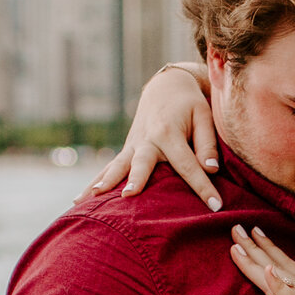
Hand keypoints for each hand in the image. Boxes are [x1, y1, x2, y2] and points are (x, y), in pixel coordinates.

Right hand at [79, 64, 219, 208]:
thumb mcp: (203, 117)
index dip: (202, 186)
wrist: (165, 88)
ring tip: (91, 198)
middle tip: (129, 195)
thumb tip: (211, 169)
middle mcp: (147, 140)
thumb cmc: (189, 105)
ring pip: (116, 167)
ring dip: (104, 183)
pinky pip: (108, 169)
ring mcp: (132, 147)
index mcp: (169, 132)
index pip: (188, 165)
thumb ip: (207, 144)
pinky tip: (79, 201)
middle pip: (141, 164)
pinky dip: (95, 183)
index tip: (215, 206)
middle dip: (136, 180)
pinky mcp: (126, 152)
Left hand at [229, 226, 294, 294]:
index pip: (288, 266)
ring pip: (278, 278)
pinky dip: (279, 285)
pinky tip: (268, 271)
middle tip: (235, 228)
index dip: (270, 250)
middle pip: (278, 266)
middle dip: (255, 248)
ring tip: (238, 244)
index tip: (255, 233)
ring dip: (257, 260)